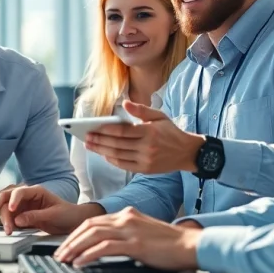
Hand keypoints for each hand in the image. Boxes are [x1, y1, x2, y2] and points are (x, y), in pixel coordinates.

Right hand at [0, 184, 98, 234]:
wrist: (71, 221)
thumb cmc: (66, 214)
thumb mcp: (54, 216)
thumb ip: (36, 217)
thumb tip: (18, 220)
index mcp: (36, 191)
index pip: (20, 191)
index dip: (13, 199)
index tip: (11, 210)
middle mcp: (26, 195)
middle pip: (5, 195)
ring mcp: (21, 203)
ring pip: (2, 203)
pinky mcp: (18, 212)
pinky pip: (4, 213)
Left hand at [53, 207, 201, 270]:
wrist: (190, 244)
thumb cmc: (169, 243)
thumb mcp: (143, 232)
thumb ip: (125, 234)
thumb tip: (105, 245)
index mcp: (127, 214)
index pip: (94, 221)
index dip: (76, 232)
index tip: (66, 244)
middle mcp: (126, 218)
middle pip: (89, 225)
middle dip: (70, 240)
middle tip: (59, 253)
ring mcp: (130, 229)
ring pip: (93, 234)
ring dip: (75, 247)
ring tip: (65, 258)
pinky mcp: (135, 243)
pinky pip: (105, 247)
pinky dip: (89, 254)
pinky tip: (81, 262)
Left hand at [84, 101, 205, 173]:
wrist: (188, 152)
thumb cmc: (171, 132)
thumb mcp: (159, 116)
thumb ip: (141, 110)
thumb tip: (125, 103)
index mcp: (149, 132)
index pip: (122, 131)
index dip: (105, 130)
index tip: (93, 128)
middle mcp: (147, 147)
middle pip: (117, 144)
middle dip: (99, 141)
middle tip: (86, 138)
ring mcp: (146, 160)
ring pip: (118, 156)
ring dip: (102, 151)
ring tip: (91, 146)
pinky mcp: (146, 169)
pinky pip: (125, 165)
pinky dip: (113, 160)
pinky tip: (104, 155)